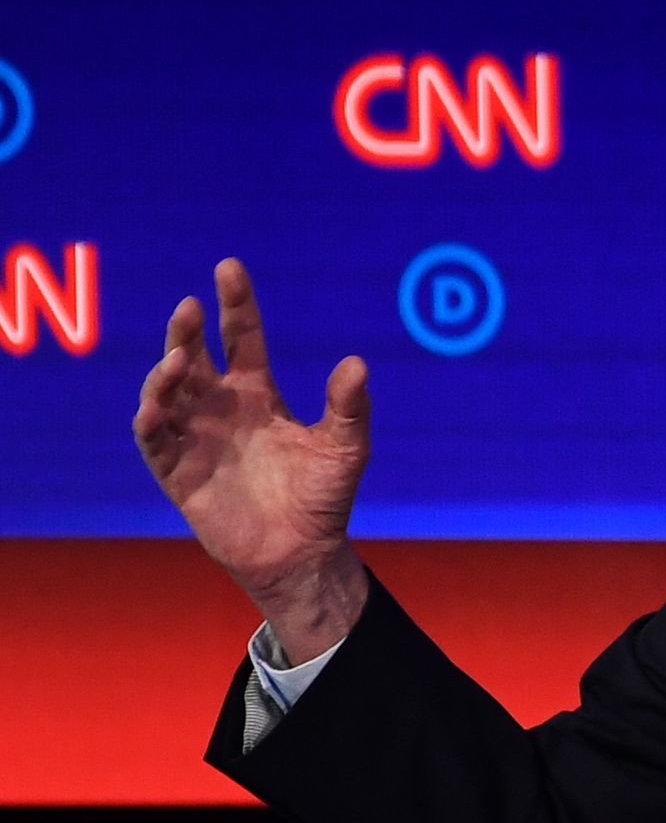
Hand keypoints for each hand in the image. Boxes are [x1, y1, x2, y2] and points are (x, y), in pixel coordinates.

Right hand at [132, 258, 371, 660]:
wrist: (302, 553)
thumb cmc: (323, 499)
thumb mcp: (346, 449)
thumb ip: (350, 408)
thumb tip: (357, 363)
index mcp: (259, 394)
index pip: (241, 337)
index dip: (235, 304)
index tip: (229, 268)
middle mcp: (222, 408)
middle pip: (195, 357)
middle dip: (186, 331)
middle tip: (189, 307)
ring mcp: (196, 437)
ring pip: (167, 393)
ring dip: (166, 374)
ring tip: (178, 361)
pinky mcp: (178, 471)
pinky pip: (154, 440)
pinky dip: (152, 421)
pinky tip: (158, 407)